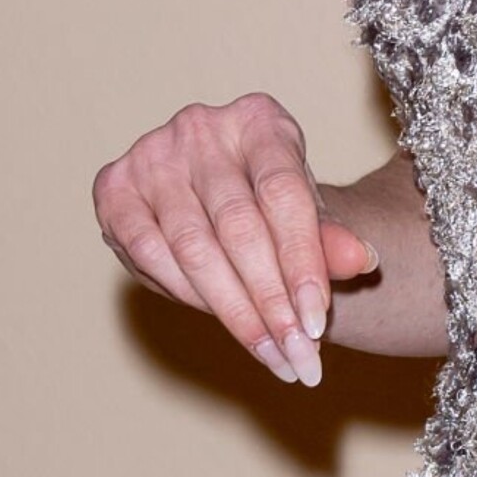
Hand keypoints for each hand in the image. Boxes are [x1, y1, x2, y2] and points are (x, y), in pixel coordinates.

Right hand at [93, 93, 377, 385]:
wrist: (222, 198)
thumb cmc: (271, 207)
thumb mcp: (307, 218)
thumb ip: (330, 238)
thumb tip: (362, 260)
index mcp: (260, 119)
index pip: (285, 195)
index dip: (303, 262)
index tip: (317, 322)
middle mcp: (201, 127)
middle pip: (240, 227)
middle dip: (271, 301)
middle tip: (300, 356)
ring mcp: (152, 154)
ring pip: (195, 248)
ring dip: (234, 313)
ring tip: (274, 357)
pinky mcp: (114, 187)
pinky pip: (149, 254)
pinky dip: (187, 297)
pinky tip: (224, 327)